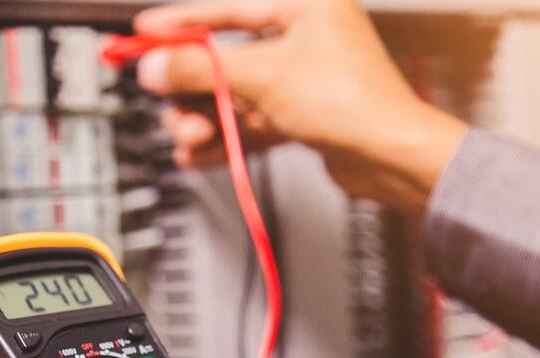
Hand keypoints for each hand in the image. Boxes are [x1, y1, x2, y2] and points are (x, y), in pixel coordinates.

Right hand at [135, 0, 468, 214]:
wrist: (394, 159)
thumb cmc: (356, 104)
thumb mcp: (264, 77)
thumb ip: (202, 70)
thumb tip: (158, 66)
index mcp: (304, 7)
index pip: (228, 9)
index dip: (181, 23)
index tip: (145, 33)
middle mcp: (304, 39)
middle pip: (227, 59)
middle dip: (193, 89)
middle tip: (167, 102)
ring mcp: (304, 81)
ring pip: (237, 96)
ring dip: (206, 119)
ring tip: (187, 137)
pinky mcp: (304, 117)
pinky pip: (253, 122)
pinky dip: (227, 137)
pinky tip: (201, 153)